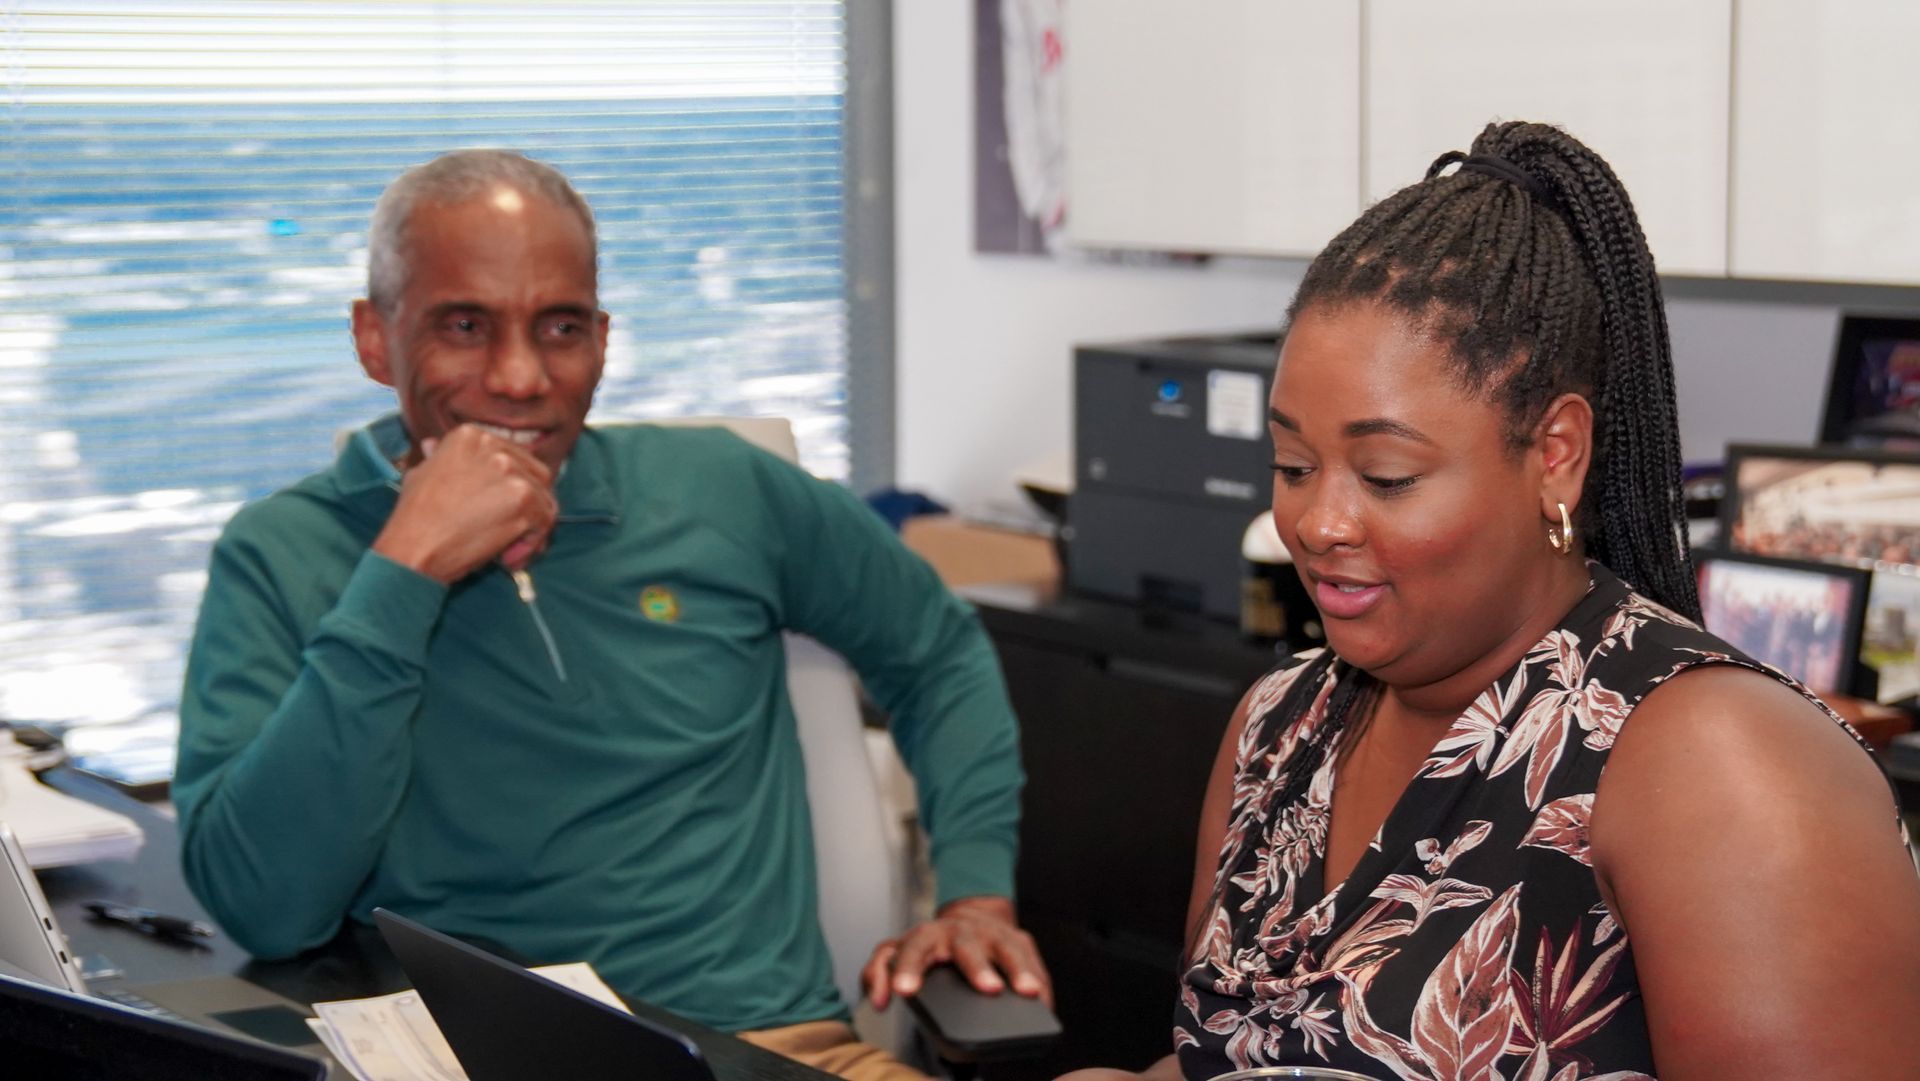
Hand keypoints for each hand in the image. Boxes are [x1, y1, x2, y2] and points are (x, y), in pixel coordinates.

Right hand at [371, 425, 556, 582]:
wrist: (412, 547)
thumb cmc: (415, 518)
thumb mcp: (421, 474)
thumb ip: (438, 458)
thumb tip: (433, 444)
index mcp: (470, 436)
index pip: (514, 458)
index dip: (511, 488)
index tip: (497, 511)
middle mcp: (493, 447)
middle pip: (536, 476)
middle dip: (530, 507)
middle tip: (513, 534)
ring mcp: (510, 471)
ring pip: (544, 499)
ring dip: (532, 529)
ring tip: (508, 551)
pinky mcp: (522, 497)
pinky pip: (545, 521)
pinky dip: (531, 544)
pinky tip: (507, 558)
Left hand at [861, 895, 1051, 1010]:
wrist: (970, 919)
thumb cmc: (932, 945)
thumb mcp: (897, 954)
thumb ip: (877, 973)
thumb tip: (880, 998)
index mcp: (928, 935)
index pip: (914, 948)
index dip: (908, 969)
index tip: (904, 991)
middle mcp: (962, 931)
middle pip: (969, 946)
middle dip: (979, 968)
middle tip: (989, 988)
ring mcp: (995, 934)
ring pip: (1008, 949)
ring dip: (1019, 970)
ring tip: (1029, 992)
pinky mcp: (1022, 941)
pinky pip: (1034, 961)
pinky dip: (1040, 980)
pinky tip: (1043, 998)